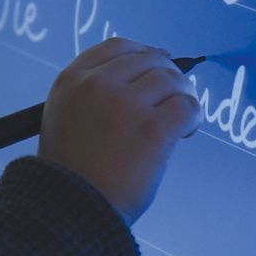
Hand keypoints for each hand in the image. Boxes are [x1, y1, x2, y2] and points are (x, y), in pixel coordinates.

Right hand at [38, 36, 200, 224]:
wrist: (73, 209)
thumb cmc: (72, 170)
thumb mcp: (63, 115)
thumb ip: (91, 90)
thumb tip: (144, 69)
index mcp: (72, 79)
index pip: (119, 46)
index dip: (145, 52)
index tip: (159, 64)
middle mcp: (97, 85)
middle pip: (150, 60)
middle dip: (168, 77)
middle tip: (174, 99)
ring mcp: (126, 105)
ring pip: (172, 80)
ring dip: (183, 97)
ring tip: (179, 121)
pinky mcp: (153, 129)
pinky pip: (188, 106)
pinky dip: (193, 117)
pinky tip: (184, 132)